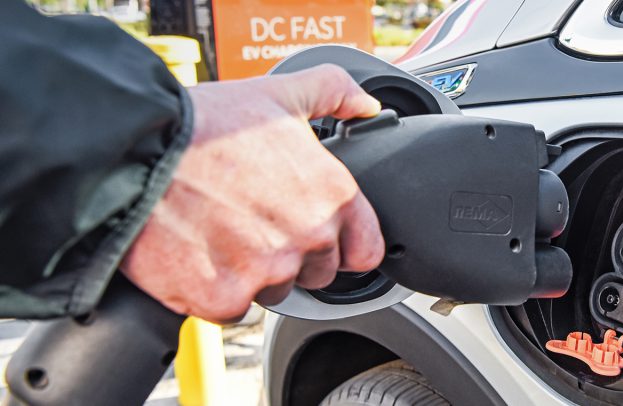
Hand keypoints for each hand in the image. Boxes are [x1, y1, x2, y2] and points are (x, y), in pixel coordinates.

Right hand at [121, 65, 384, 323]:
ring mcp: (267, 270)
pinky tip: (195, 253)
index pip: (364, 251)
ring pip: (272, 291)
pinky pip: (230, 308)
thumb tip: (365, 105)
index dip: (341, 245)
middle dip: (290, 254)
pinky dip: (213, 289)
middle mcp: (308, 236)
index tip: (314, 234)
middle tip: (249, 221)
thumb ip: (333, 94)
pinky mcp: (223, 297)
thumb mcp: (278, 93)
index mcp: (332, 194)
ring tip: (217, 231)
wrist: (130, 149)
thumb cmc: (201, 123)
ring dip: (251, 273)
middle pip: (315, 273)